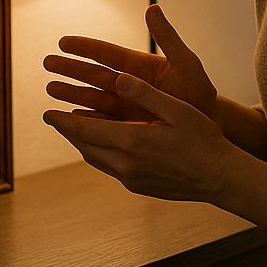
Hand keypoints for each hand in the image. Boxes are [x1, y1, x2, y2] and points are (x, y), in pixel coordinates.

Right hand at [43, 4, 218, 121]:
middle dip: (69, 69)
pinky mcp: (125, 127)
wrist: (208, 126)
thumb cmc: (199, 93)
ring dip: (71, 94)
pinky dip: (84, 120)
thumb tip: (152, 8)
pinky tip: (69, 118)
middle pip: (92, 75)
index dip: (85, 47)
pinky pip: (100, 123)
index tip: (63, 41)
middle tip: (47, 62)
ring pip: (91, 99)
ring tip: (50, 90)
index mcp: (138, 66)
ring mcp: (124, 107)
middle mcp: (127, 86)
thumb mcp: (186, 63)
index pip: (106, 54)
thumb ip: (168, 38)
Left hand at [43, 72, 237, 202]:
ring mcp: (131, 179)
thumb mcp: (175, 109)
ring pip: (96, 160)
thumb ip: (144, 93)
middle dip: (68, 131)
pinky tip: (104, 147)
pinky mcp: (139, 187)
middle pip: (85, 146)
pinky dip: (99, 155)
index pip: (84, 130)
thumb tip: (118, 78)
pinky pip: (110, 169)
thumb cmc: (202, 139)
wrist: (219, 178)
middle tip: (54, 119)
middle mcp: (125, 164)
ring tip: (75, 131)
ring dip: (82, 144)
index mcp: (131, 141)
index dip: (63, 121)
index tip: (46, 114)